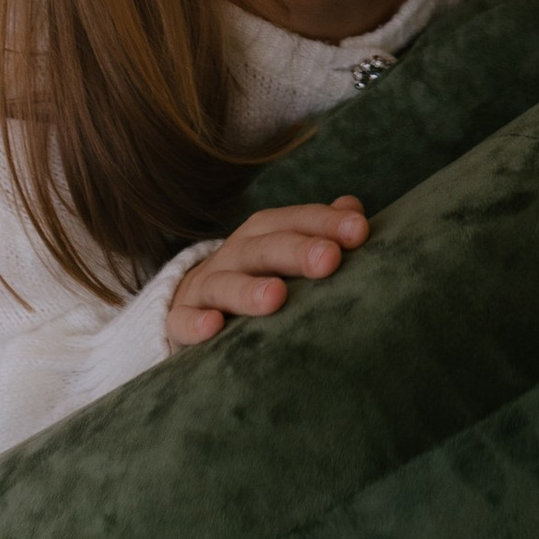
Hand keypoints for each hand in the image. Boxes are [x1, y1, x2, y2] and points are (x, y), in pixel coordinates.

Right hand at [165, 198, 367, 349]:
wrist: (191, 302)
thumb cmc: (255, 275)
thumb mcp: (284, 251)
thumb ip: (319, 232)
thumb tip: (355, 210)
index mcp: (264, 234)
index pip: (295, 221)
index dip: (326, 223)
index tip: (359, 232)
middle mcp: (234, 254)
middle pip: (264, 248)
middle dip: (296, 251)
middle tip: (328, 259)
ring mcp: (204, 286)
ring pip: (224, 284)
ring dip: (248, 289)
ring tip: (275, 297)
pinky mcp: (178, 319)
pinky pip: (182, 320)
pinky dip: (195, 323)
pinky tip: (213, 327)